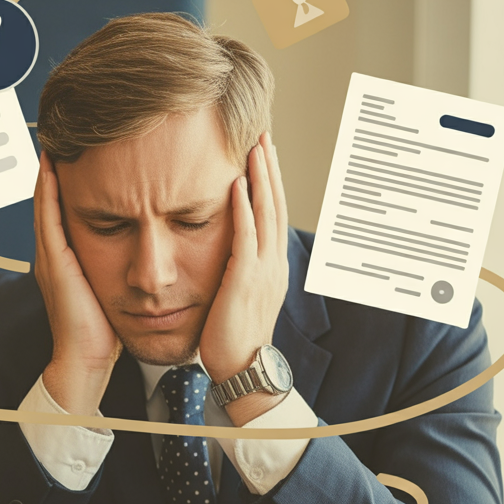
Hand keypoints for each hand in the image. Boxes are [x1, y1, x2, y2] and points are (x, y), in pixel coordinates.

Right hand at [34, 153, 121, 416]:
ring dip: (50, 170)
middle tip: (61, 133)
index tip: (80, 150)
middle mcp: (54, 251)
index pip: (66, 207)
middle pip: (52, 197)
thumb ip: (120, 266)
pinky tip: (53, 167)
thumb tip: (146, 250)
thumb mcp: (114, 289)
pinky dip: (49, 190)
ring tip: (55, 138)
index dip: (69, 178)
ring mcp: (50, 255)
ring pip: (47, 201)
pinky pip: (49, 217)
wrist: (87, 359)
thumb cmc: (105, 331)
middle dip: (56, 166)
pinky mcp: (54, 261)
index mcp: (68, 257)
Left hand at [198, 133, 289, 423]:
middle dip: (269, 168)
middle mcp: (274, 262)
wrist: (243, 369)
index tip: (262, 152)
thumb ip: (238, 271)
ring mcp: (264, 270)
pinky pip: (246, 236)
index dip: (269, 181)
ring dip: (260, 177)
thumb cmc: (233, 337)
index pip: (273, 213)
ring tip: (255, 145)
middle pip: (275, 204)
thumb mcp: (239, 296)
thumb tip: (228, 254)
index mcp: (273, 265)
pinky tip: (237, 183)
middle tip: (263, 134)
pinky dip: (243, 207)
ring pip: (265, 213)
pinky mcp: (246, 279)